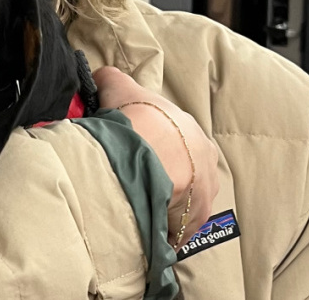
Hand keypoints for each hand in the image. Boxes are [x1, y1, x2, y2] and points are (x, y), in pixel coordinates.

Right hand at [93, 66, 218, 245]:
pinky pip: (174, 230)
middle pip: (185, 177)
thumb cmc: (137, 117)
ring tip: (137, 206)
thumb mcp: (119, 86)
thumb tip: (102, 76)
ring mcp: (203, 197)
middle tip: (136, 183)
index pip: (179, 145)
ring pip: (182, 205)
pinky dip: (160, 231)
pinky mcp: (191, 223)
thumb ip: (111, 78)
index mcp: (194, 134)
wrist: (142, 152)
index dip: (157, 151)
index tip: (138, 156)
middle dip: (164, 181)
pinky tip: (141, 225)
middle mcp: (206, 165)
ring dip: (163, 207)